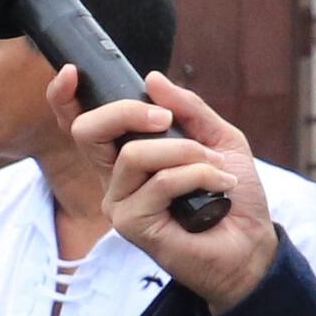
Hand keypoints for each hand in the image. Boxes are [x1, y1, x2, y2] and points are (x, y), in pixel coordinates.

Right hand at [77, 67, 276, 312]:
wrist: (250, 242)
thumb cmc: (231, 194)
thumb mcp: (219, 138)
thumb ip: (189, 109)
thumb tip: (152, 78)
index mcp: (126, 157)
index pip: (83, 126)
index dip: (65, 99)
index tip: (71, 73)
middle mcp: (114, 179)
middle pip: (87, 131)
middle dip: (127, 112)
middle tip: (167, 120)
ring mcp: (118, 202)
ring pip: (134, 155)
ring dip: (186, 152)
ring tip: (217, 168)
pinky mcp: (130, 224)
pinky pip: (159, 182)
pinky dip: (199, 175)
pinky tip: (219, 187)